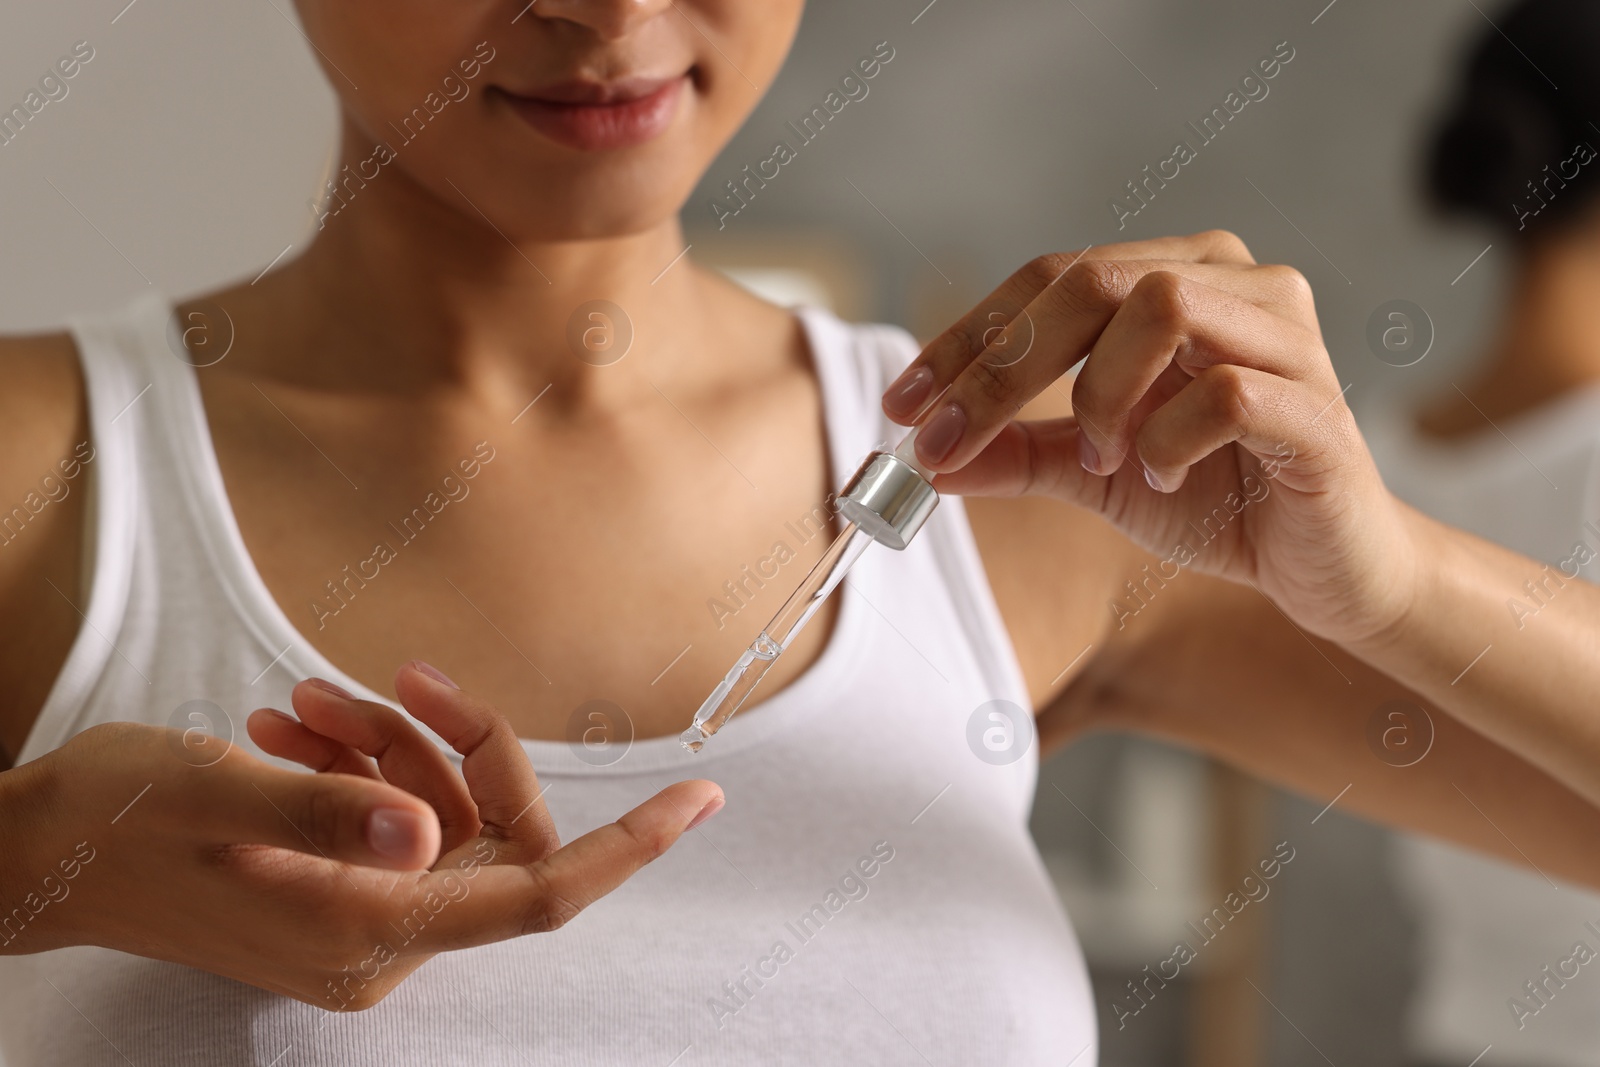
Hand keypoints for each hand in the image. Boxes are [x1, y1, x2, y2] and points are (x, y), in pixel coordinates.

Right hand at [1, 663, 721, 1009]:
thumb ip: (329, 808)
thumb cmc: (114, 820)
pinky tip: (299, 728)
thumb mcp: (218, 791)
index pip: (537, 895)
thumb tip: (425, 833)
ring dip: (390, 745)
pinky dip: (364, 763)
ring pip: (438, 815)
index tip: (700, 796)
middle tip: (374, 684)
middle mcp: (379, 941)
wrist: (38, 852)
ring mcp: (359, 921)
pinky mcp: (338, 893)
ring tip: (305, 704)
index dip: (627, 846)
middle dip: (448, 745)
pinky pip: (396, 819)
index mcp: (368, 929)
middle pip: (488, 834)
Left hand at [882, 231, 1417, 645]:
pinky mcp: (1318, 408)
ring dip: (1100, 391)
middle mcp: (1237, 284)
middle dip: (1000, 364)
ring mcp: (1286, 337)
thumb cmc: (1218, 500)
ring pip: (1161, 304)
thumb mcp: (1094, 476)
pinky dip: (1167, 439)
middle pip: (1092, 277)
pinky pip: (1226, 392)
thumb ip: (1017, 454)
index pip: (1050, 279)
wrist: (1327, 571)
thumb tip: (922, 458)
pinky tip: (1160, 477)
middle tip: (945, 437)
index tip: (903, 405)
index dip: (968, 337)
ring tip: (1102, 459)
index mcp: (1179, 279)